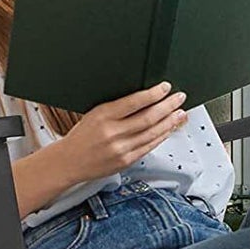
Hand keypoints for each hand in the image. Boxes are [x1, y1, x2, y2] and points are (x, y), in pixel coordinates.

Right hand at [59, 81, 188, 181]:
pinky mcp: (126, 161)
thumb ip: (118, 108)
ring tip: (180, 113)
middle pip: (148, 117)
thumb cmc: (82, 136)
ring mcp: (121, 148)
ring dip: (170, 122)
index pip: (135, 102)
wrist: (69, 161)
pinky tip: (169, 129)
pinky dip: (162, 136)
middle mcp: (113, 132)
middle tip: (179, 98)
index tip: (165, 87)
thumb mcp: (95, 113)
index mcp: (103, 115)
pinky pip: (149, 147)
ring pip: (153, 133)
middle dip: (168, 106)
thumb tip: (144, 98)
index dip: (154, 94)